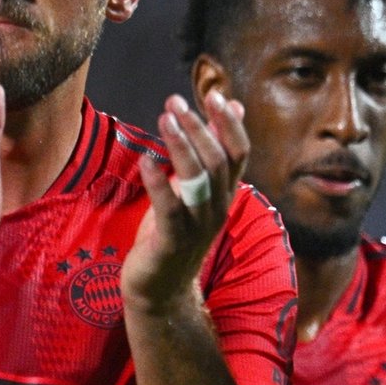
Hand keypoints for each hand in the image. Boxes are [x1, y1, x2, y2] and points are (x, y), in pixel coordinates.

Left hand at [124, 90, 248, 313]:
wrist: (161, 289)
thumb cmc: (173, 234)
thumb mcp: (194, 190)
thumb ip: (210, 153)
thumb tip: (235, 108)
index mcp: (225, 193)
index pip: (239, 152)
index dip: (230, 123)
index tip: (214, 95)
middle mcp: (217, 207)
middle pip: (218, 160)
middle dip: (198, 127)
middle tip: (175, 103)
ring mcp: (197, 226)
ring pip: (198, 179)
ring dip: (182, 146)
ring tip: (165, 119)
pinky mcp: (172, 241)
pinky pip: (169, 208)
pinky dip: (158, 183)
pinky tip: (146, 159)